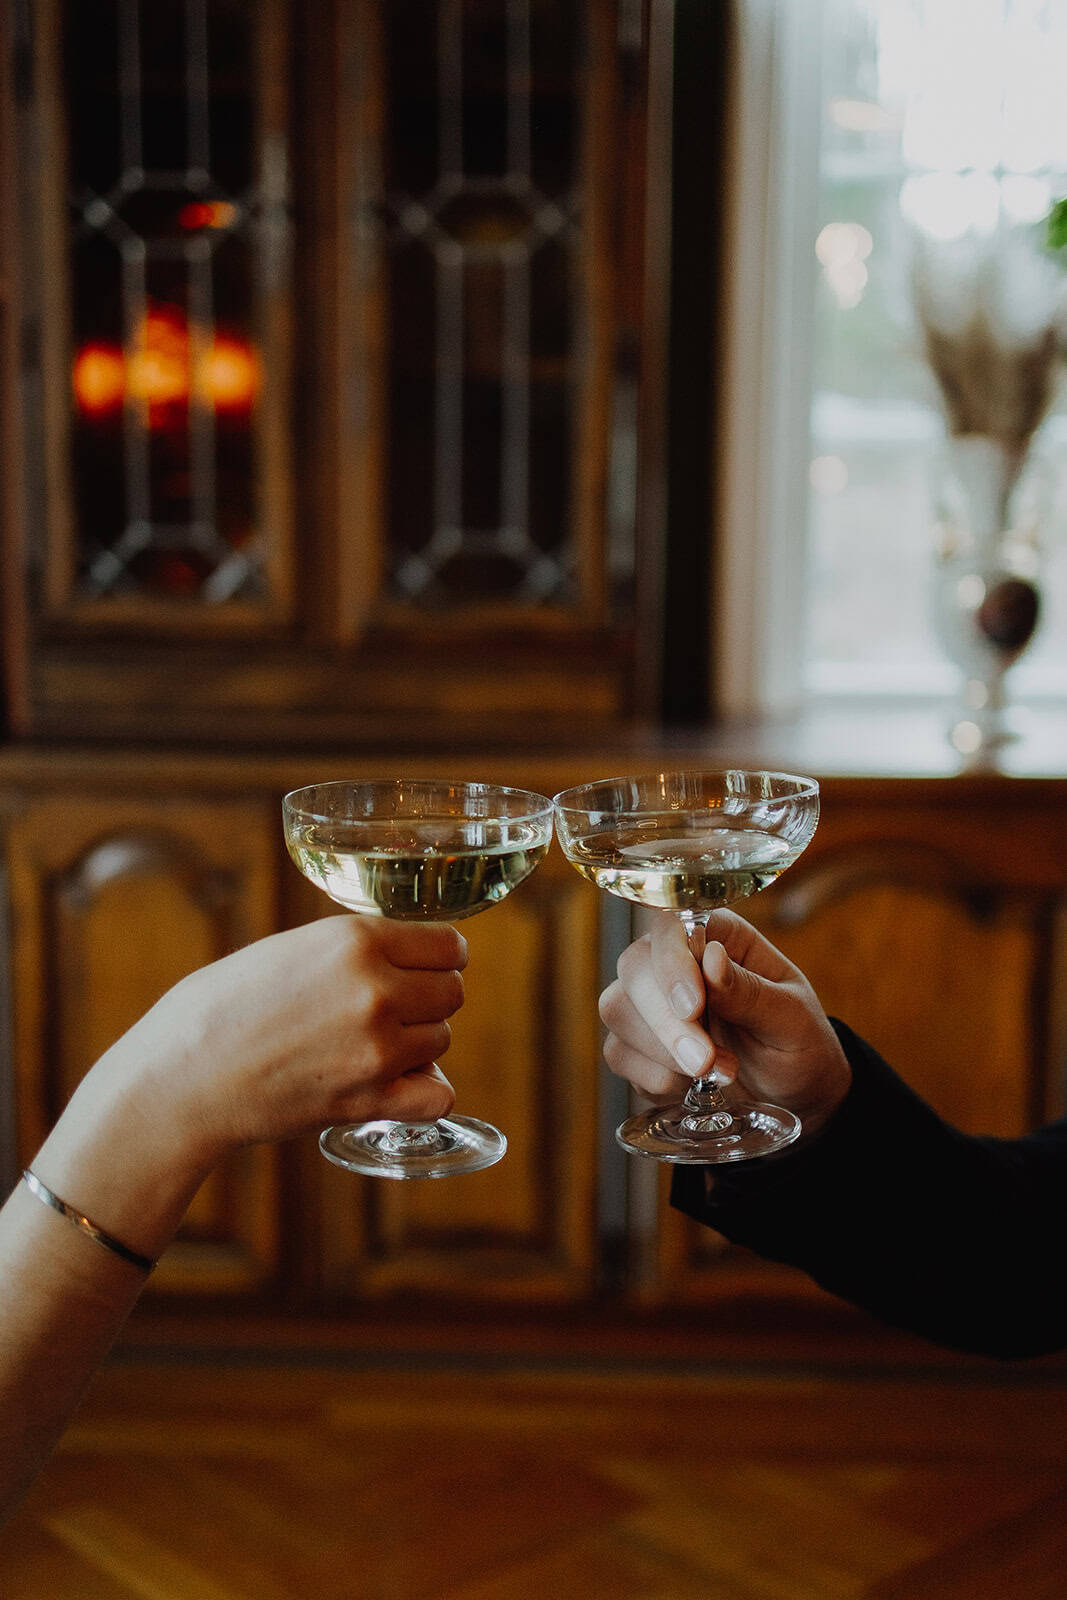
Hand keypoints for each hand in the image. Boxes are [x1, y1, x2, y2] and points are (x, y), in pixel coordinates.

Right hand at [35, 916, 467, 1247]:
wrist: (181, 1078)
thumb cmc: (222, 1008)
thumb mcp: (292, 949)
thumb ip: (354, 949)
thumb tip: (404, 955)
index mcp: (356, 940)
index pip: (449, 945)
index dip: (440, 957)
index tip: (428, 968)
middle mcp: (375, 989)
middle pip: (452, 992)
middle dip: (428, 999)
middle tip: (392, 1011)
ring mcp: (376, 1048)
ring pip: (443, 1039)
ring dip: (418, 1043)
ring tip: (371, 1045)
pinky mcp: (369, 1100)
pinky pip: (439, 1095)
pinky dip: (426, 1091)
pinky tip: (396, 1084)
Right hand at [599, 909, 849, 1137]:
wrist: (795, 1095)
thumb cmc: (800, 1043)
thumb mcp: (793, 1019)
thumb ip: (751, 992)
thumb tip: (712, 959)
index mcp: (719, 937)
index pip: (672, 926)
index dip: (671, 962)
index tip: (693, 1007)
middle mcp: (676, 962)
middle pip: (635, 967)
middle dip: (666, 1021)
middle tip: (706, 1061)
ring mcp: (650, 1003)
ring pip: (617, 1009)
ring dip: (662, 1051)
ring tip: (718, 1073)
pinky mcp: (637, 1045)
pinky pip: (618, 1053)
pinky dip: (654, 1077)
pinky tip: (691, 1086)